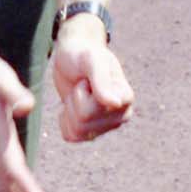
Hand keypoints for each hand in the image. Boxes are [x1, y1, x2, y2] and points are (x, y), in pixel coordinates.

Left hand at [52, 19, 134, 141]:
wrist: (72, 56)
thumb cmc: (84, 54)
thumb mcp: (91, 60)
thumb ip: (102, 80)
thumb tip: (115, 103)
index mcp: (125, 98)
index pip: (94, 110)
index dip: (82, 92)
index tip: (89, 77)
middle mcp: (121, 115)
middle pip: (84, 121)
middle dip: (75, 99)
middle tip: (82, 84)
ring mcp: (107, 126)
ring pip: (77, 132)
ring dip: (70, 109)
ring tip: (79, 93)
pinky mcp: (92, 131)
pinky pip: (71, 137)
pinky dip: (64, 121)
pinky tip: (71, 106)